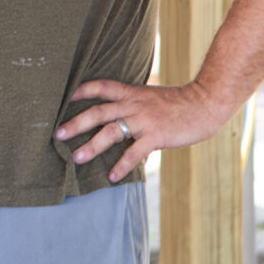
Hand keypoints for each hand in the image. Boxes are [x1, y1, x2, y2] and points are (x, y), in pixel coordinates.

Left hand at [55, 79, 234, 183]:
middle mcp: (134, 104)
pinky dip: (121, 165)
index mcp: (132, 93)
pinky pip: (134, 152)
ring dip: (92, 146)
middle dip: (76, 122)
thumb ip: (134, 105)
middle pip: (98, 111)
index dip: (83, 90)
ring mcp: (144, 120)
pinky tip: (112, 176)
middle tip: (58, 134)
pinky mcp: (156, 136)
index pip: (102, 87)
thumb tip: (120, 119)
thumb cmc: (179, 103)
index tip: (66, 96)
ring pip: (111, 131)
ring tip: (77, 157)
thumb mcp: (152, 97)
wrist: (205, 104)